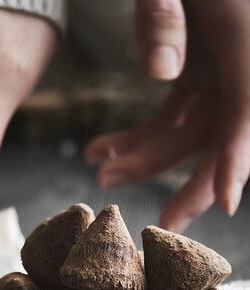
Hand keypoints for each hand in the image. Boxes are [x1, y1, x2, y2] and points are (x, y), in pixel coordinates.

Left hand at [85, 0, 249, 232]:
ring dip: (144, 159)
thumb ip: (166, 11)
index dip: (237, 156)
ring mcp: (217, 70)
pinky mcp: (194, 72)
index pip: (246, 108)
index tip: (226, 199)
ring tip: (100, 174)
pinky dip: (136, 137)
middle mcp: (237, 62)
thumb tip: (161, 71)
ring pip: (189, 133)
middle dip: (191, 181)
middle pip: (223, 134)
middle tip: (164, 223)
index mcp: (245, 36)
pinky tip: (100, 148)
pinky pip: (170, 116)